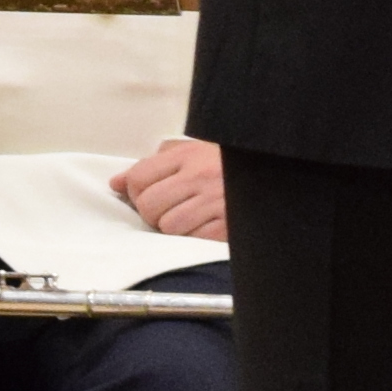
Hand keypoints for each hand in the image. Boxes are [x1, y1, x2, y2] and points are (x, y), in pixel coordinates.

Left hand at [110, 137, 228, 241]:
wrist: (274, 168)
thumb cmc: (227, 163)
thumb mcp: (193, 151)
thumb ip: (153, 165)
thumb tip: (116, 183)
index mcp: (189, 154)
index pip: (138, 177)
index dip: (135, 191)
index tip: (147, 193)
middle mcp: (200, 176)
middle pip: (148, 205)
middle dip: (154, 212)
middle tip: (170, 208)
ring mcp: (216, 201)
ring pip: (168, 226)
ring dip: (175, 227)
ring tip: (191, 217)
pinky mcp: (229, 225)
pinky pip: (193, 239)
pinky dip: (195, 237)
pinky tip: (206, 225)